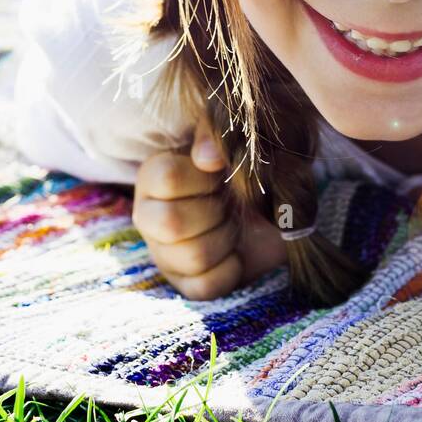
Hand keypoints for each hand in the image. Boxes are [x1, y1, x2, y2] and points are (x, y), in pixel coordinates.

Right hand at [132, 113, 287, 299]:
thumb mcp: (232, 140)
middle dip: (216, 213)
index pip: (167, 178)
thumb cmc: (246, 169)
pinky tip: (235, 253)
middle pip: (172, 224)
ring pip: (193, 257)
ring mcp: (163, 254)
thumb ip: (215, 134)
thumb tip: (208, 158)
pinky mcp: (185, 284)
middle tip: (230, 204)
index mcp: (153, 175)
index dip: (203, 178)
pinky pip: (205, 287)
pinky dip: (231, 270)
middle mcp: (148, 215)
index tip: (220, 173)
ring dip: (227, 240)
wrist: (273, 206)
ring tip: (233, 226)